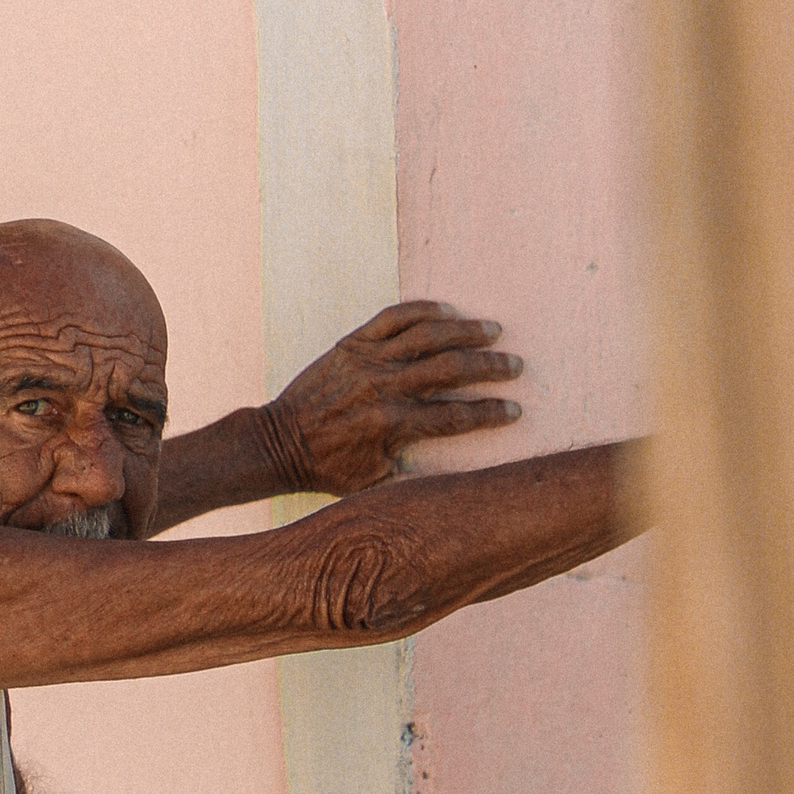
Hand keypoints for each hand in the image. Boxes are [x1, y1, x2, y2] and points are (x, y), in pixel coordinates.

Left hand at [265, 302, 523, 493]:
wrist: (278, 443)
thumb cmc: (327, 467)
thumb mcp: (372, 483)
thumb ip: (413, 476)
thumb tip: (456, 478)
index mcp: (391, 425)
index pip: (455, 416)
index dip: (490, 413)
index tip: (515, 410)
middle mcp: (383, 387)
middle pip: (451, 369)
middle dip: (489, 367)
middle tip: (514, 366)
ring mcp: (366, 361)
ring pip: (427, 335)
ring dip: (465, 331)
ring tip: (492, 331)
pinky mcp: (350, 344)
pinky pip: (392, 317)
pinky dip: (422, 310)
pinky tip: (447, 310)